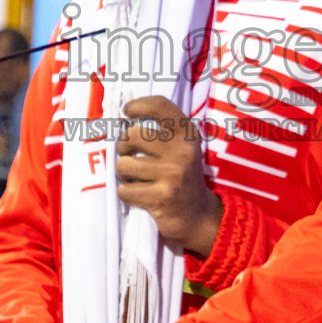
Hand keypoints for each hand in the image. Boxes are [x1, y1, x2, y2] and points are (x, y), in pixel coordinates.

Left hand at [117, 97, 223, 257]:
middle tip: (129, 156)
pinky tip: (140, 195)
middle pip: (131, 136)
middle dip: (123, 148)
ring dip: (124, 174)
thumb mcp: (182, 149)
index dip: (138, 105)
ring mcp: (173, 173)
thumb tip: (122, 122)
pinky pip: (125, 189)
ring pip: (124, 164)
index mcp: (187, 135)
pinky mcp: (162, 196)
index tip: (127, 111)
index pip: (160, 106)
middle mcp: (182, 150)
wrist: (199, 216)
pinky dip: (126, 194)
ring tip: (136, 178)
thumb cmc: (182, 177)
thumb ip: (161, 133)